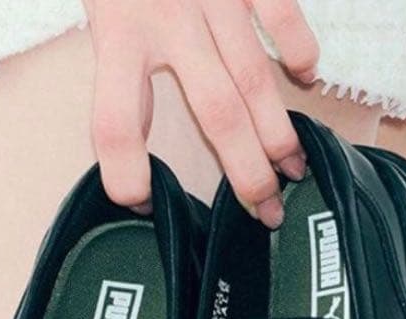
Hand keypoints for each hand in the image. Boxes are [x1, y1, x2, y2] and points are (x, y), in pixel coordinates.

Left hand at [83, 0, 319, 227]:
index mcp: (117, 33)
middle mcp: (166, 17)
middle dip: (245, 171)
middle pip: (213, 112)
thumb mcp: (100, 13)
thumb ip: (118, 70)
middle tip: (264, 213)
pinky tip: (305, 76)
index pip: (114, 122)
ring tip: (293, 170)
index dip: (126, 172)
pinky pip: (280, 11)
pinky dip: (297, 47)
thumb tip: (134, 144)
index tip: (140, 202)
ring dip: (279, 130)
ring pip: (253, 76)